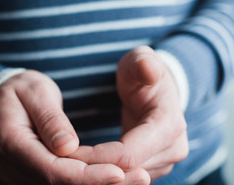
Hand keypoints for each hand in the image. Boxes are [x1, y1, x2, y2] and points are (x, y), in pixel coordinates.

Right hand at [0, 70, 125, 184]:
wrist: (1, 98)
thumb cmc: (21, 89)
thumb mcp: (35, 92)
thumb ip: (50, 120)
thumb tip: (68, 147)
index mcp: (11, 141)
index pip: (53, 170)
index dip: (88, 175)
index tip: (119, 172)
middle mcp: (12, 166)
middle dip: (101, 184)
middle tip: (140, 178)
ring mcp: (21, 173)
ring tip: (136, 179)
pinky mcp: (32, 174)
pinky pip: (62, 182)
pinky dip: (89, 180)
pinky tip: (116, 176)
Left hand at [70, 46, 188, 181]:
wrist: (156, 89)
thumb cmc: (143, 73)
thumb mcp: (140, 61)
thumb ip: (143, 64)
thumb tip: (149, 70)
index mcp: (169, 125)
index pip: (129, 154)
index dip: (95, 156)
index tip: (67, 149)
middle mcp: (173, 149)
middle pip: (127, 172)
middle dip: (92, 168)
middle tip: (60, 158)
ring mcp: (166, 161)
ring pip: (126, 180)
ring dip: (97, 173)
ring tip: (70, 159)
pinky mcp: (155, 167)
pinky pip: (127, 179)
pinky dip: (104, 173)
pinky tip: (85, 163)